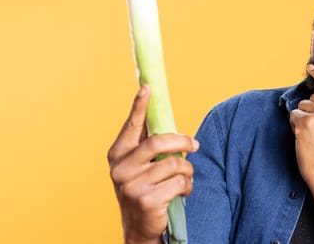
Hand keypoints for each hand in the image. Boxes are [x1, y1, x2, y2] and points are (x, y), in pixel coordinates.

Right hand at [107, 85, 198, 243]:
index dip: (139, 105)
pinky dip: (187, 186)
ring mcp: (132, 185)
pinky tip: (182, 192)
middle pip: (159, 142)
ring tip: (185, 178)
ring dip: (187, 171)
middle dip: (183, 142)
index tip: (148, 87)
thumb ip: (148, 147)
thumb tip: (167, 123)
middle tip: (195, 145)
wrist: (139, 227)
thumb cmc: (144, 188)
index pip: (131, 125)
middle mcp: (121, 167)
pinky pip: (180, 183)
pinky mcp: (146, 199)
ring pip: (175, 164)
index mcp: (118, 154)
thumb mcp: (140, 166)